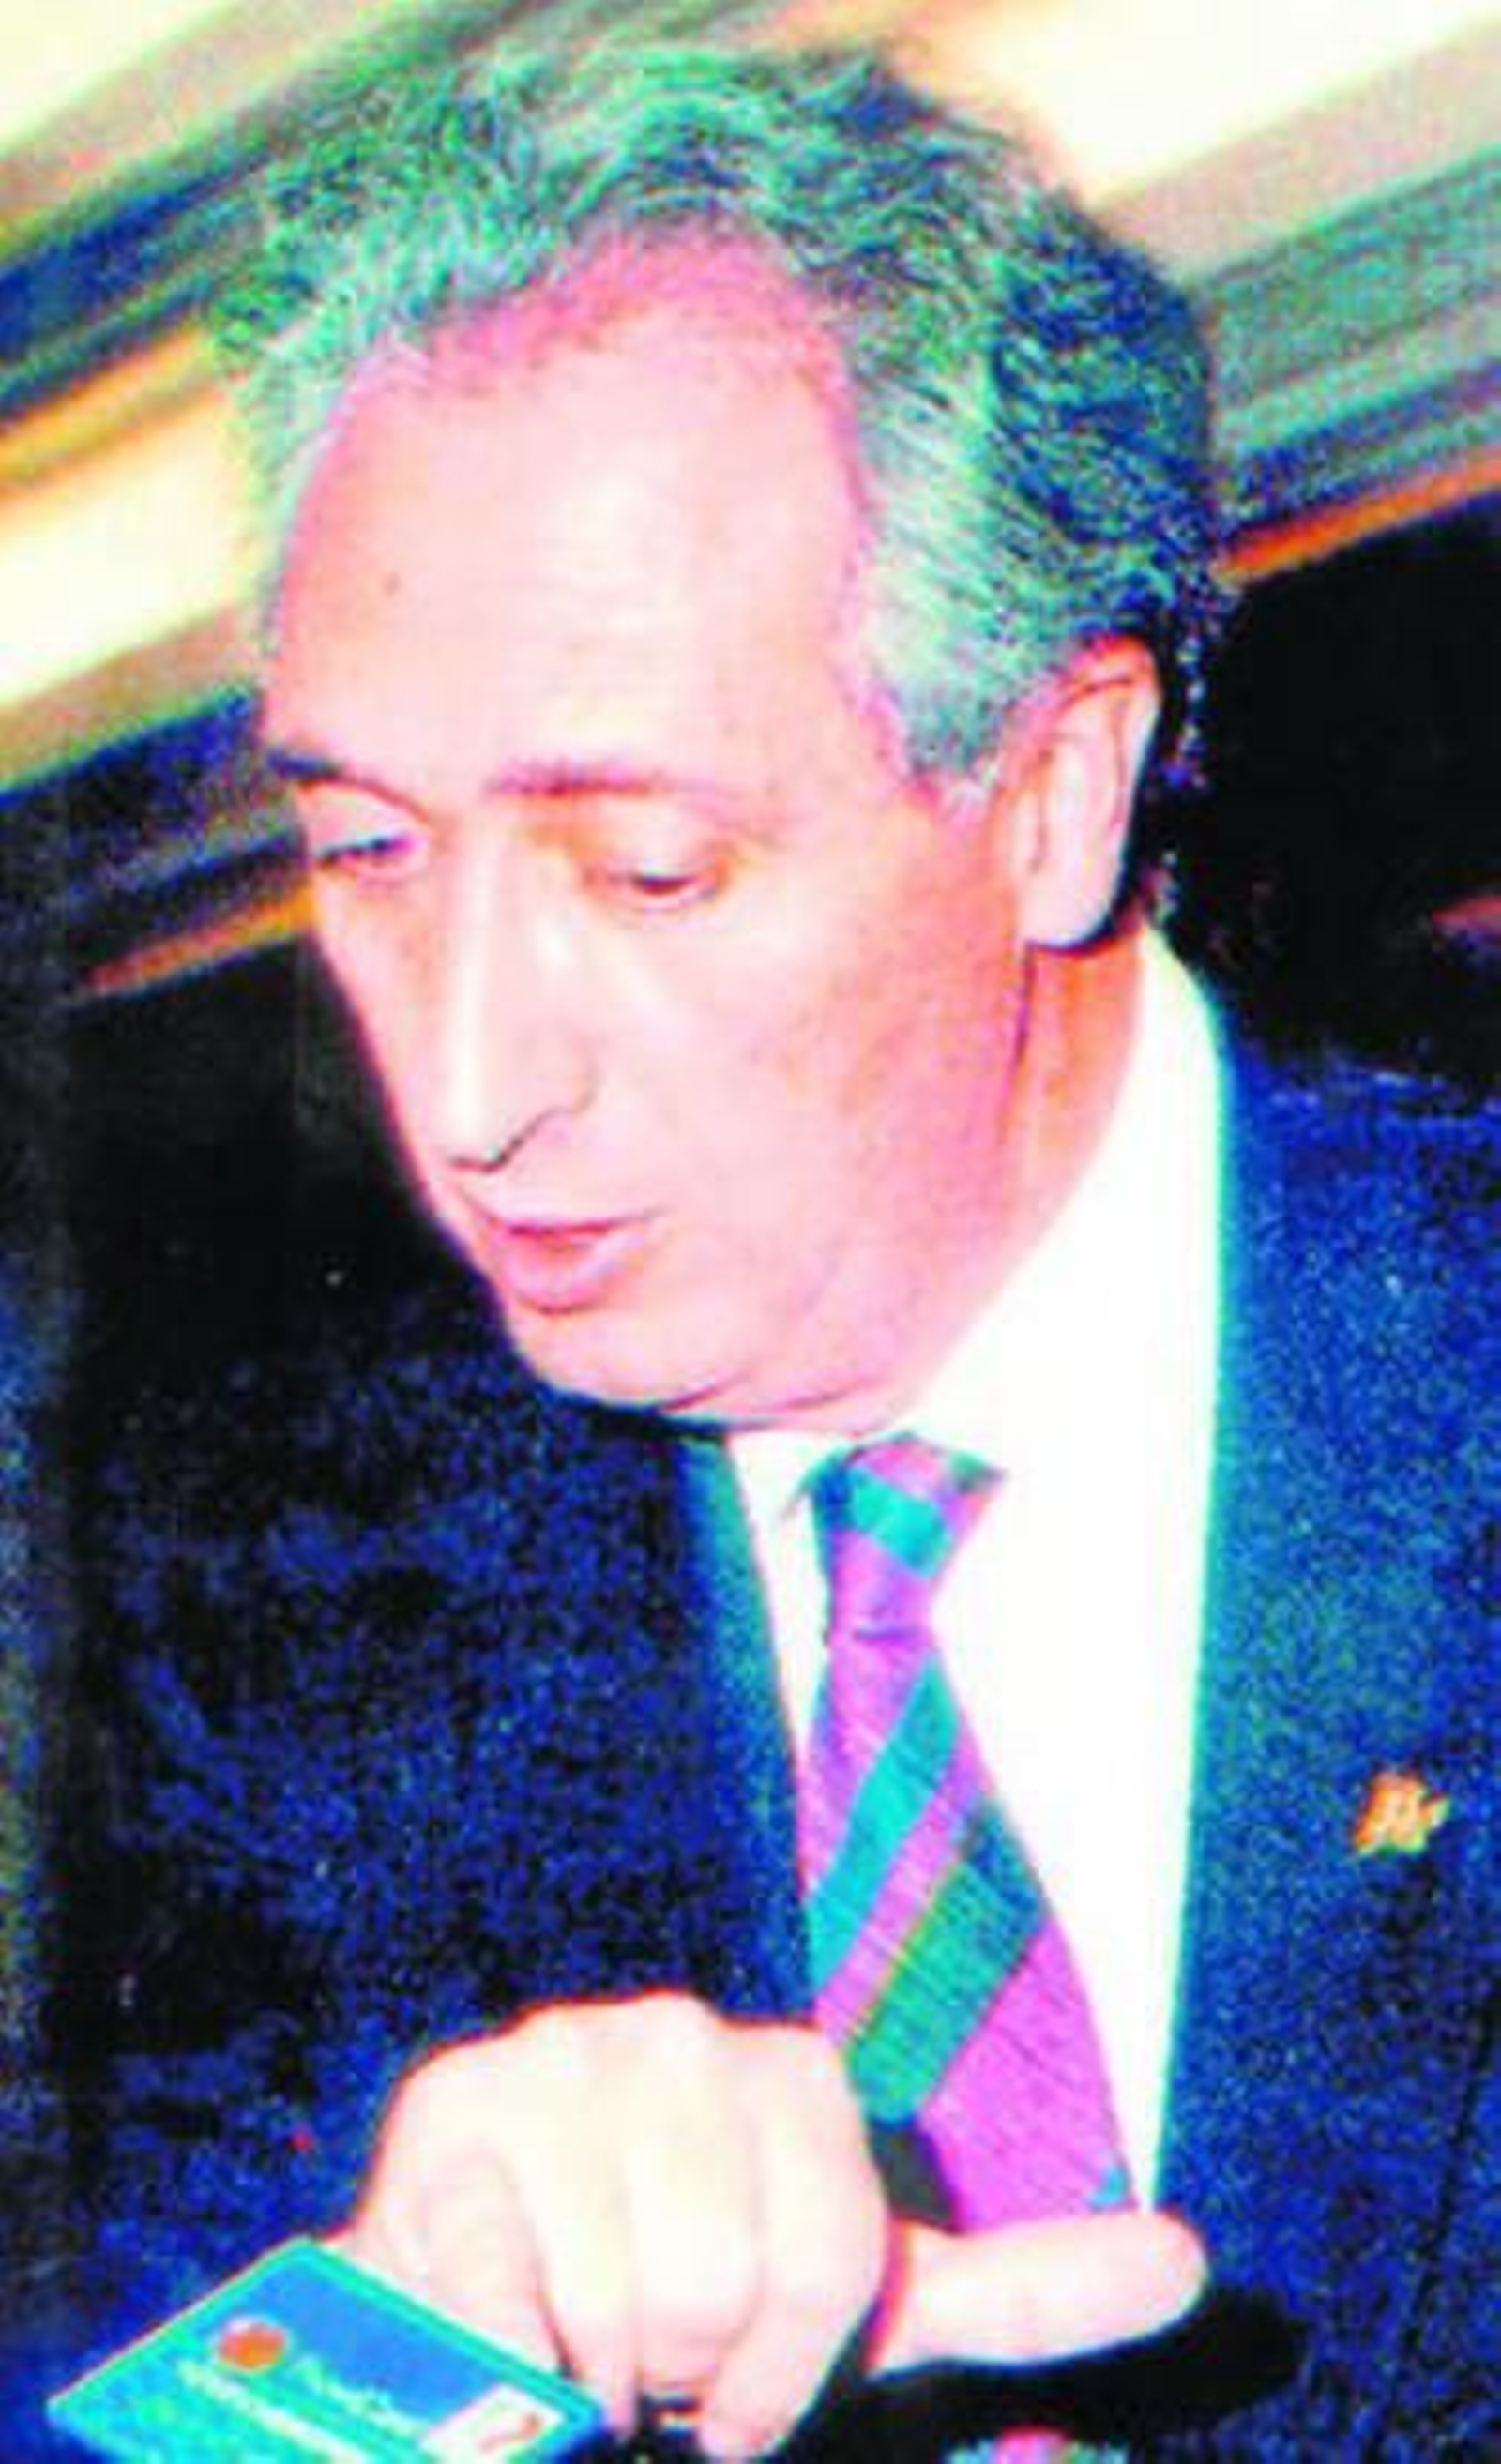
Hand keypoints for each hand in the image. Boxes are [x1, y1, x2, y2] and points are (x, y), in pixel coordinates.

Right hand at [343, 1993, 1206, 2458]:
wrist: (487, 2322)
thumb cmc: (689, 2321)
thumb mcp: (865, 2312)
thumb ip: (1025, 2289)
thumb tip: (1194, 2262)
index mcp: (787, 2071)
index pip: (839, 2264)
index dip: (789, 2371)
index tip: (747, 2381)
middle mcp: (673, 2033)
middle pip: (726, 2278)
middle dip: (690, 2373)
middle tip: (652, 2364)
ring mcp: (557, 2059)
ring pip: (623, 2295)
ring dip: (598, 2374)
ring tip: (582, 2344)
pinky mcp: (448, 2115)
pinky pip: (511, 2297)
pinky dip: (512, 2366)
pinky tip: (500, 2338)